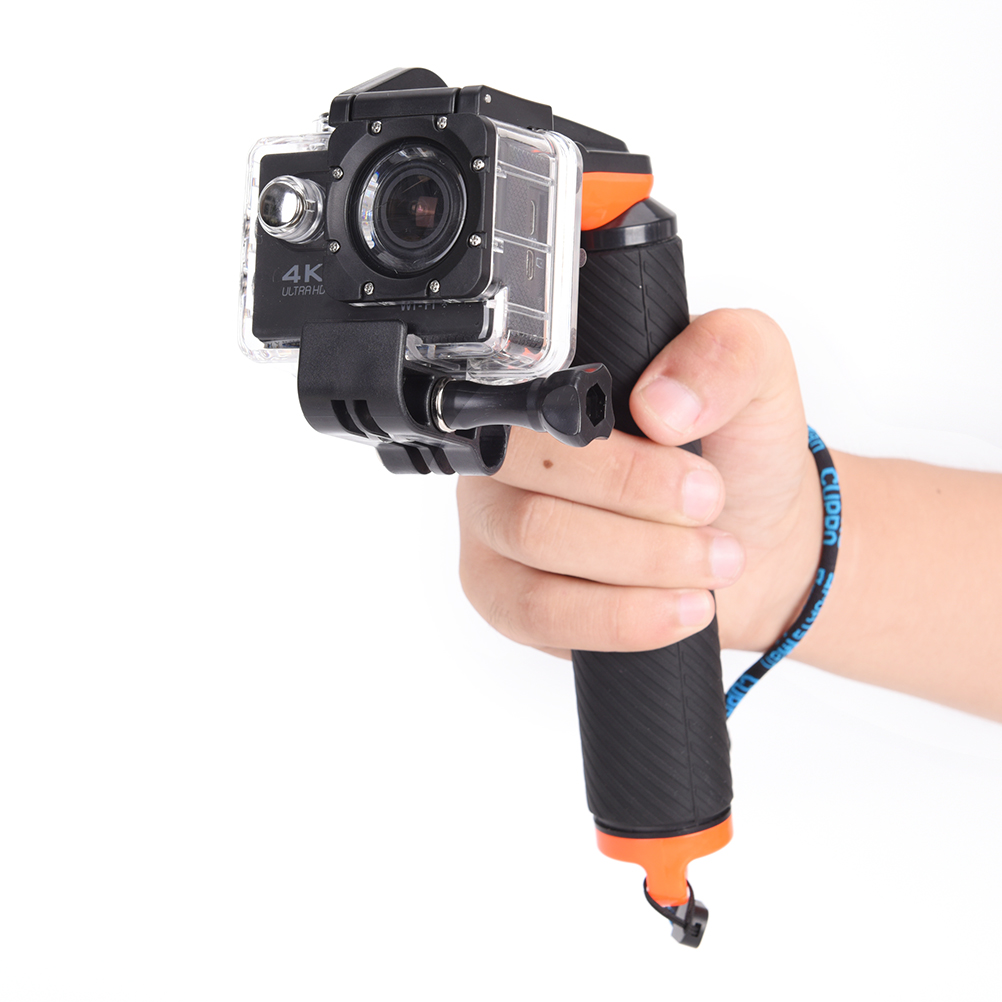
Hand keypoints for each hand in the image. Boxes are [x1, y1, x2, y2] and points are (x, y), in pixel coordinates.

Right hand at [457, 308, 822, 657]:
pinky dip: (619, 618)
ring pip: (534, 545)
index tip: (696, 477)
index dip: (613, 453)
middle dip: (636, 509)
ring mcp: (495, 530)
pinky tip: (681, 610)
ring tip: (714, 563)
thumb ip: (722, 354)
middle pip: (531, 479)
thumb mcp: (756, 377)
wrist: (755, 541)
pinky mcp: (506, 598)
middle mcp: (504, 455)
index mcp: (543, 386)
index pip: (533, 406)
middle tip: (710, 514)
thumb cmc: (735, 455)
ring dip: (640, 563)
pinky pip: (536, 613)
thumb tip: (660, 404)